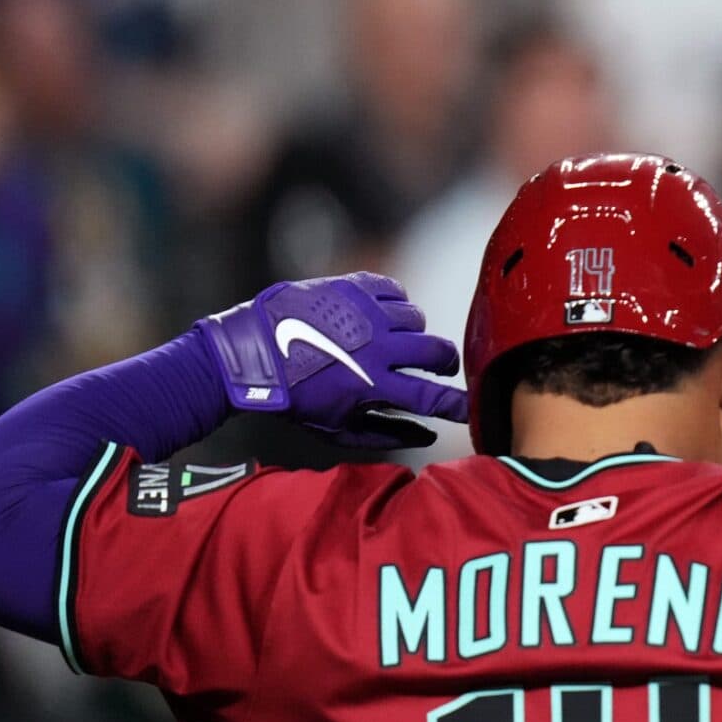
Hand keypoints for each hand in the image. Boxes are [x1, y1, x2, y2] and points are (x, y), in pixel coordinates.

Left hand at [194, 273, 468, 449]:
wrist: (250, 355)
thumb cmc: (293, 399)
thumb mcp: (336, 429)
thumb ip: (385, 434)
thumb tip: (426, 434)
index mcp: (372, 383)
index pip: (432, 396)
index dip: (458, 403)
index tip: (471, 406)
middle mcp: (376, 345)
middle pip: (436, 350)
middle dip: (447, 362)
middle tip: (441, 367)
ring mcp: (365, 313)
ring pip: (417, 317)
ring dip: (414, 332)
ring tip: (397, 340)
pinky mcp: (352, 288)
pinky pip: (394, 290)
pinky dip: (394, 303)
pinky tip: (381, 315)